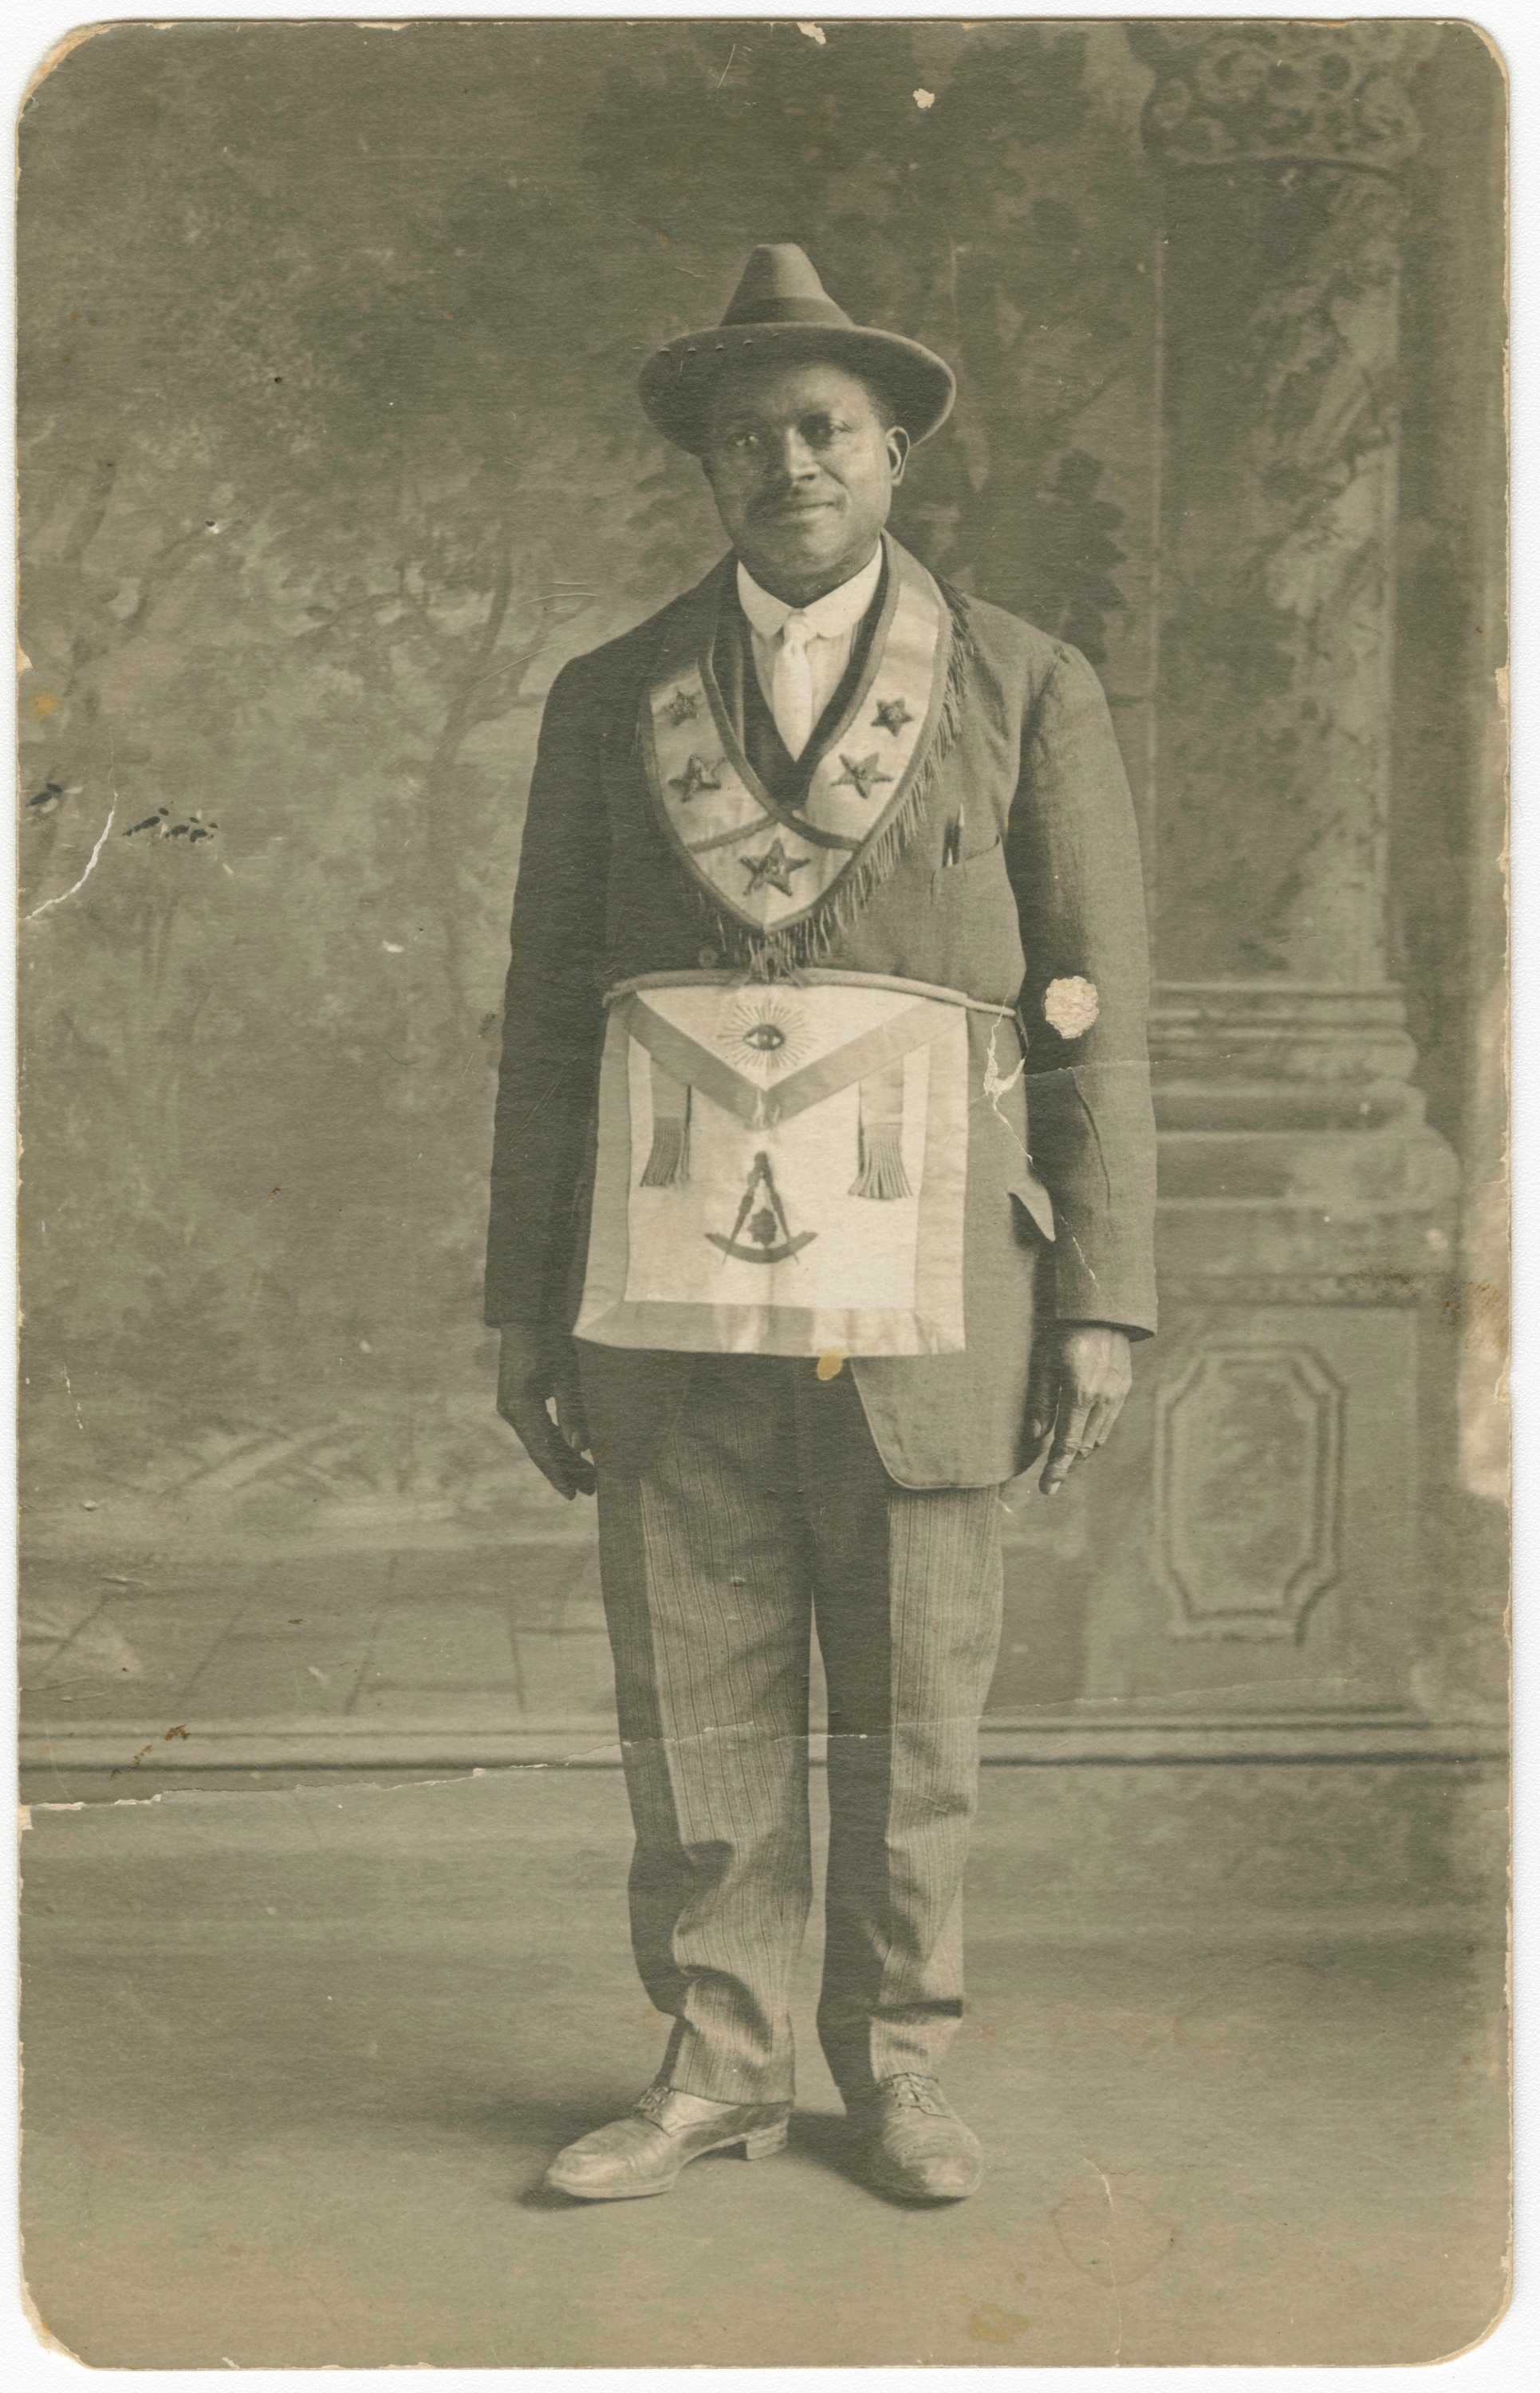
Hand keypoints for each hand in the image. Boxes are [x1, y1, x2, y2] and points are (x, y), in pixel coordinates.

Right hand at [496, 1323, 595, 1499]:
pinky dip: (555, 1441)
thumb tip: (579, 1448)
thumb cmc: (549, 1343)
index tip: (574, 1494)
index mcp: (521, 1406)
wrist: (527, 1318)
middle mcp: (512, 1411)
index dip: (559, 1474)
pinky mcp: (518, 1401)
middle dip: (565, 1470)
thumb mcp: (566, 1377)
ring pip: (539, 1441)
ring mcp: (512, 1407)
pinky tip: (573, 1452)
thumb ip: (571, 1413)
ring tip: (587, 1476)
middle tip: (591, 1489)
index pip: (542, 1450)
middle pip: (541, 1450)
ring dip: (562, 1457)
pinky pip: (537, 1429)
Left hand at [1026, 1324, 1132, 1495]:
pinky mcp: (1124, 1386)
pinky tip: (1081, 1433)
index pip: (1068, 1443)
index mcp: (1080, 1392)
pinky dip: (1094, 1433)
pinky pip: (1109, 1420)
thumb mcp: (1043, 1363)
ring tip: (1064, 1460)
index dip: (1057, 1469)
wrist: (1100, 1307)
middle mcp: (1103, 1397)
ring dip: (1082, 1451)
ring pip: (1099, 1436)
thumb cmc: (1062, 1331)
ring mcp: (1117, 1392)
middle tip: (1051, 1478)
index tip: (1047, 1489)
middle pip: (1085, 1445)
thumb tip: (1037, 1437)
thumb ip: (1041, 1402)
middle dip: (1068, 1464)